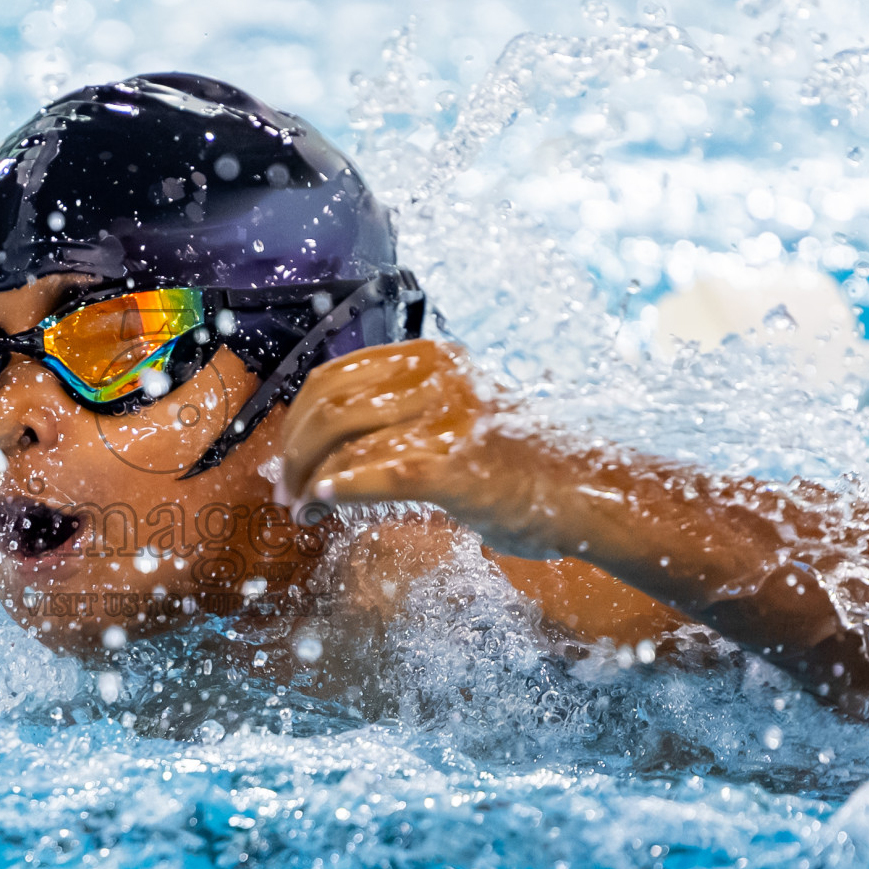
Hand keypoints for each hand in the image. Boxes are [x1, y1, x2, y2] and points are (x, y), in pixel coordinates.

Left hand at [279, 339, 494, 515]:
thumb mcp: (452, 413)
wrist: (583, 491)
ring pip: (347, 443)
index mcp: (428, 358)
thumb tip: (320, 441)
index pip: (332, 378)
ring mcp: (449, 420)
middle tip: (285, 491)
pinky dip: (342, 488)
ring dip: (309, 481)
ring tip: (301, 510)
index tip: (285, 458)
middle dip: (294, 454)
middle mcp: (437, 378)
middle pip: (330, 408)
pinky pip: (381, 474)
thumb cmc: (513, 461)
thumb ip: (396, 413)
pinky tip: (323, 503)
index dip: (295, 421)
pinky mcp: (459, 468)